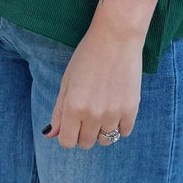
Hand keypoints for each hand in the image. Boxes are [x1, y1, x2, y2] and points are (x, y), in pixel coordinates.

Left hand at [42, 19, 143, 149]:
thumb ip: (59, 111)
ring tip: (102, 109)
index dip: (67, 134)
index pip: (67, 142)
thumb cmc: (87, 57)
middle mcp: (93, 114)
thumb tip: (50, 135)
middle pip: (86, 143)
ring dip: (101, 130)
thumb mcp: (67, 82)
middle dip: (83, 132)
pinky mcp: (131, 109)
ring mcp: (113, 113)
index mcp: (73, 107)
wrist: (116, 38)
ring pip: (105, 140)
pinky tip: (115, 109)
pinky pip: (124, 132)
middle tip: (87, 112)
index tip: (72, 123)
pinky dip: (119, 126)